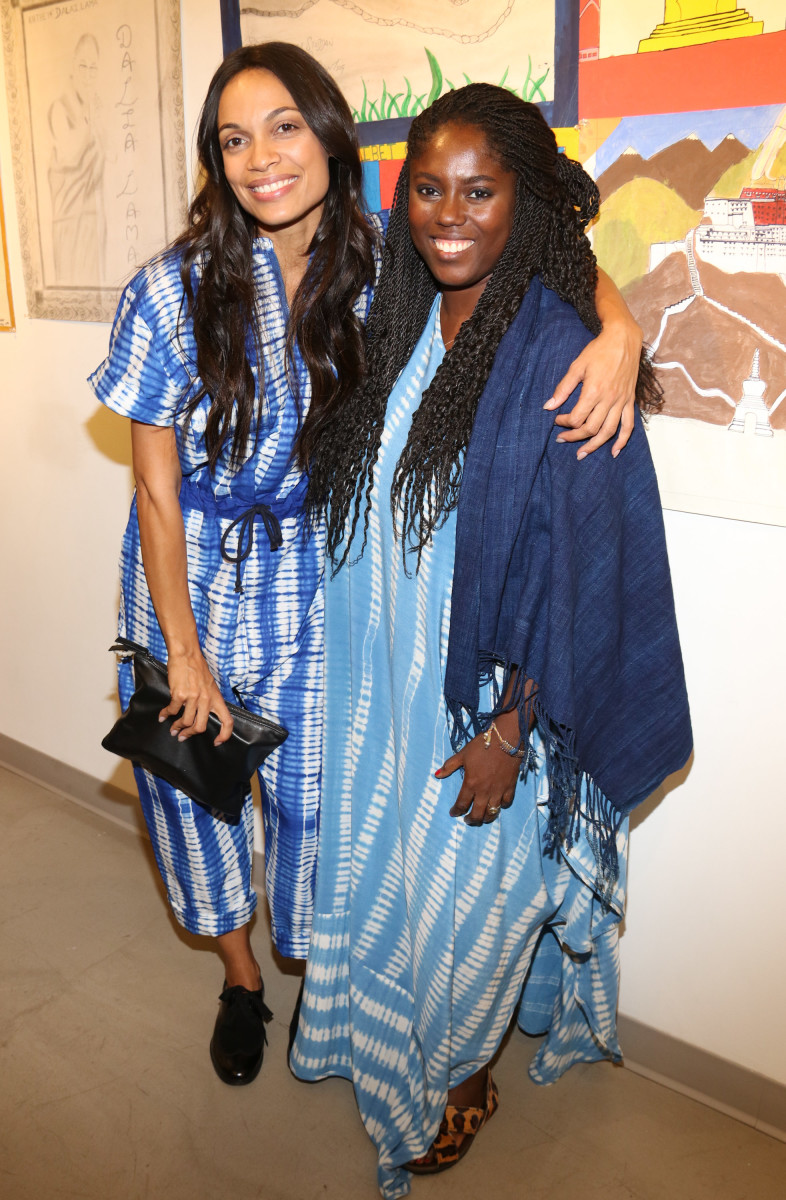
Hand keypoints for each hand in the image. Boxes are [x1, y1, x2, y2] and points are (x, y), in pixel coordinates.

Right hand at [159, 648, 233, 744]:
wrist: (187, 654)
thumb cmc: (197, 668)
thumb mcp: (210, 685)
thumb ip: (209, 699)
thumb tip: (203, 714)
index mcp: (216, 698)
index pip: (227, 721)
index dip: (224, 735)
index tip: (217, 742)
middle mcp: (207, 700)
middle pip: (200, 727)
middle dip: (190, 734)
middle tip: (183, 736)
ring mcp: (193, 698)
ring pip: (185, 722)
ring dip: (177, 727)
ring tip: (172, 729)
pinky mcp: (179, 695)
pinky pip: (172, 710)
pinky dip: (166, 715)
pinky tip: (163, 716)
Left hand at [436, 715, 520, 824]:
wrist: (506, 739)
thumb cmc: (482, 745)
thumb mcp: (463, 754)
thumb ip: (449, 766)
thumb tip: (437, 775)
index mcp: (471, 784)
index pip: (461, 804)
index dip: (456, 811)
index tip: (453, 813)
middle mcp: (484, 791)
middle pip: (477, 814)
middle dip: (471, 820)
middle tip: (467, 820)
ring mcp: (498, 791)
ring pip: (492, 812)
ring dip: (485, 818)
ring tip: (481, 818)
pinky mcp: (510, 787)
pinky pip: (506, 803)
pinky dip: (502, 806)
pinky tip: (497, 805)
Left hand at [544, 318, 641, 458]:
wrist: (623, 339)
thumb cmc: (599, 350)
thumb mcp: (577, 366)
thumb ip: (563, 388)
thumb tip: (548, 406)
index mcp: (593, 391)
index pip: (576, 418)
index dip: (563, 423)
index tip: (556, 419)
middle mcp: (609, 399)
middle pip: (590, 428)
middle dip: (574, 437)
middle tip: (562, 439)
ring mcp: (621, 402)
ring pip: (608, 432)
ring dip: (594, 445)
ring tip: (582, 453)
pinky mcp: (630, 401)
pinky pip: (628, 426)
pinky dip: (622, 441)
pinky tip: (614, 452)